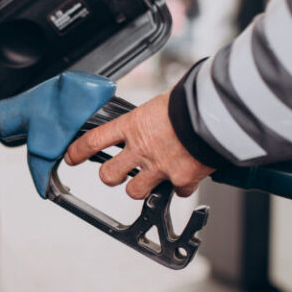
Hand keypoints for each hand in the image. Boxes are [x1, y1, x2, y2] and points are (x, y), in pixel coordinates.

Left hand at [64, 92, 213, 198]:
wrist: (221, 112)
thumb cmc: (194, 100)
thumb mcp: (161, 103)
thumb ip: (149, 118)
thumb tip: (151, 119)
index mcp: (133, 125)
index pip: (94, 140)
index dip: (78, 151)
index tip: (71, 157)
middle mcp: (142, 148)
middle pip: (108, 175)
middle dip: (110, 175)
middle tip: (118, 171)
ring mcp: (160, 167)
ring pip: (135, 191)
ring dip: (142, 186)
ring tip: (153, 176)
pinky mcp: (181, 179)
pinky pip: (177, 191)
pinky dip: (181, 186)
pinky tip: (188, 173)